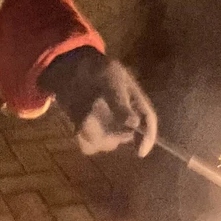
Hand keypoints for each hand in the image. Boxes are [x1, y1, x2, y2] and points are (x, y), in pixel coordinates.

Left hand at [38, 47, 156, 156]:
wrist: (71, 67)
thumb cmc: (97, 69)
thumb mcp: (111, 79)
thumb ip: (120, 102)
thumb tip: (134, 124)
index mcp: (135, 101)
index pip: (149, 122)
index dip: (147, 138)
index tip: (139, 152)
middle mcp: (124, 118)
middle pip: (125, 137)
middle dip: (112, 133)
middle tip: (97, 115)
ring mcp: (106, 125)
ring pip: (106, 143)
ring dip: (94, 132)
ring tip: (84, 112)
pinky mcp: (90, 131)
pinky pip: (89, 144)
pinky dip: (82, 136)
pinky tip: (76, 123)